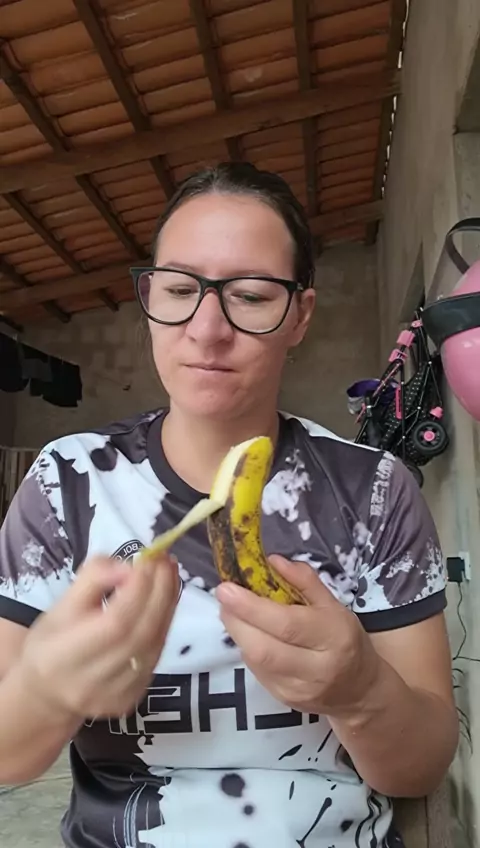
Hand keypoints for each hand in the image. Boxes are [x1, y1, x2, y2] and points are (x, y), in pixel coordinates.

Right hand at [19, 554, 178, 720]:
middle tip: (165, 560)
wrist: (47, 693)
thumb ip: (91, 580)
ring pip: (154, 645)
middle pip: (139, 634)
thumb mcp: (59, 606)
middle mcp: (90, 683)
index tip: (147, 559)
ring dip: (167, 604)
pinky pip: (156, 655)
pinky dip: (165, 623)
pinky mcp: (132, 698)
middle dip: (159, 591)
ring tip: (169, 573)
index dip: (137, 590)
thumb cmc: (51, 642)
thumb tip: (127, 566)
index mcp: (61, 658)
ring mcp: (115, 696)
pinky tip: (166, 599)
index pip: (114, 623)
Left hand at [216, 556, 380, 717]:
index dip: (252, 607)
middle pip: (264, 648)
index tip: (226, 589)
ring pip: (256, 662)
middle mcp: (317, 668)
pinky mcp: (284, 700)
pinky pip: (257, 672)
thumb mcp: (333, 605)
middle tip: (224, 597)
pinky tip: (250, 634)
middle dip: (236, 621)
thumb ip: (304, 581)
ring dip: (238, 633)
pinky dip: (248, 648)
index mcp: (333, 637)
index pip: (287, 624)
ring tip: (232, 612)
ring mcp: (298, 689)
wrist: (359, 690)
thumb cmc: (344, 639)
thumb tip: (273, 561)